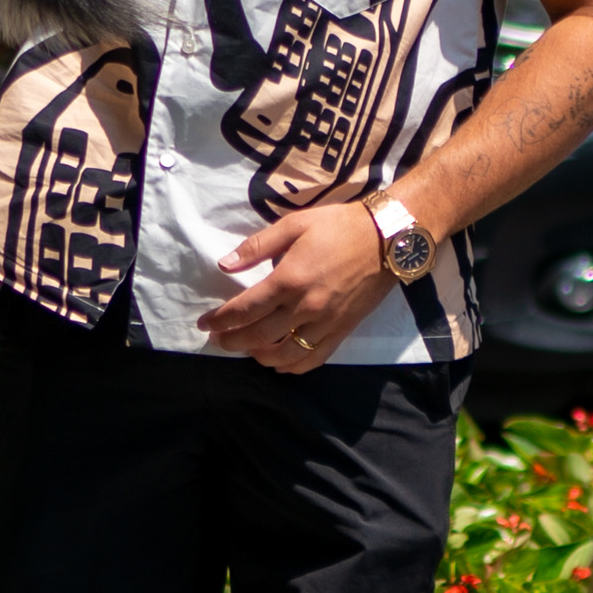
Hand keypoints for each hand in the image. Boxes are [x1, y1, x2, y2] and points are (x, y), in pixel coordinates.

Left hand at [196, 200, 390, 367]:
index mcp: (289, 280)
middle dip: (232, 341)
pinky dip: (292, 366)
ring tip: (247, 349)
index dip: (220, 320)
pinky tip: (279, 362)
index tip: (204, 324)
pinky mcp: (342, 331)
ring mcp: (325, 323)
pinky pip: (313, 359)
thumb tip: (225, 264)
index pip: (245, 310)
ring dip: (259, 356)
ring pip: (284, 355)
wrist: (388, 239)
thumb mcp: (294, 225)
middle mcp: (305, 307)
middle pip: (259, 336)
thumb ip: (257, 247)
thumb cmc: (339, 227)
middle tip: (217, 339)